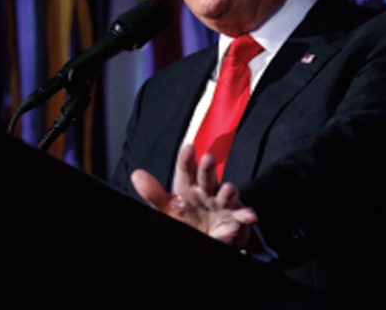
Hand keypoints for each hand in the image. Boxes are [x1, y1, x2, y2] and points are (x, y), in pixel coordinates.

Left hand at [131, 144, 257, 247]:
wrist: (213, 236)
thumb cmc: (190, 218)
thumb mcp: (169, 208)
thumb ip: (154, 193)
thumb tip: (136, 175)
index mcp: (189, 188)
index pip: (186, 171)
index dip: (186, 160)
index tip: (188, 147)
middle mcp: (207, 192)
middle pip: (207, 177)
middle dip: (208, 168)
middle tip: (208, 159)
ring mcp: (222, 204)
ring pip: (227, 194)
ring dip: (229, 191)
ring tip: (228, 189)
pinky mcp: (236, 218)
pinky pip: (242, 216)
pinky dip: (247, 215)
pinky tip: (249, 216)